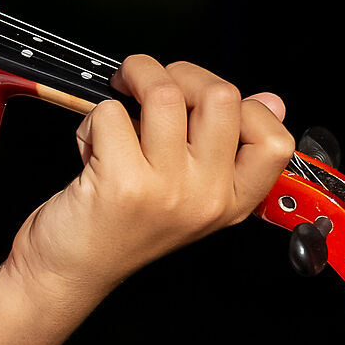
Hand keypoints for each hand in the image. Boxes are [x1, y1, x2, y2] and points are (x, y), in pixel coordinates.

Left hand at [6, 55, 293, 311]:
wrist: (70, 271)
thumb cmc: (122, 226)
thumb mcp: (189, 193)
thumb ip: (227, 149)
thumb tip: (270, 101)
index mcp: (231, 200)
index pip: (275, 140)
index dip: (245, 103)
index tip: (205, 100)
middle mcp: (207, 197)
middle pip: (222, 97)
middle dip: (179, 73)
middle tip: (150, 85)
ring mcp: (168, 190)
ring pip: (166, 94)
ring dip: (134, 80)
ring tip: (119, 98)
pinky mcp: (123, 183)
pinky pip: (112, 112)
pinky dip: (91, 118)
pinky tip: (91, 145)